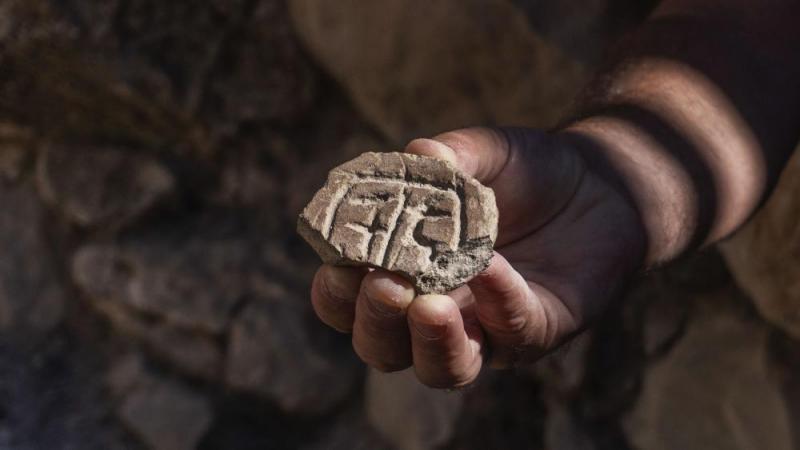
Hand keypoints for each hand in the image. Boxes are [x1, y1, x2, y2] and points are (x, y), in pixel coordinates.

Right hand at [310, 127, 645, 387]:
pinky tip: (491, 267)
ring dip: (430, 342)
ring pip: (445, 369)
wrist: (599, 182)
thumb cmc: (524, 173)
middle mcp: (436, 312)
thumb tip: (419, 153)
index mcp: (404, 273)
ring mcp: (487, 330)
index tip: (338, 263)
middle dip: (376, 322)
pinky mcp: (538, 331)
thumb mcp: (483, 153)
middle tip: (383, 283)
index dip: (335, 292)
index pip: (348, 303)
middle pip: (384, 347)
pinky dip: (498, 304)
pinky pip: (514, 335)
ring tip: (429, 304)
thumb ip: (449, 155)